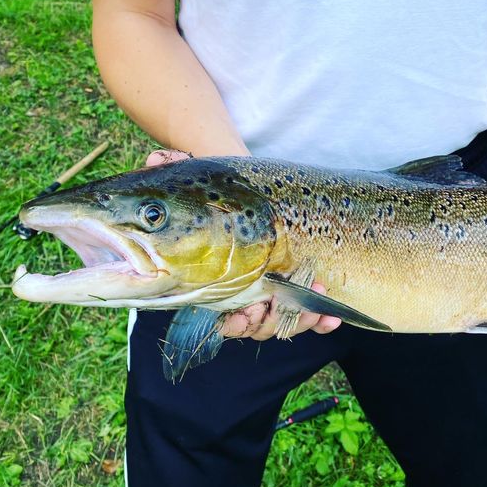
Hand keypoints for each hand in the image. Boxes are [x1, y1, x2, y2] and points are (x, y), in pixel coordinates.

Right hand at [145, 149, 342, 336]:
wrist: (241, 190)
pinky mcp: (295, 288)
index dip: (235, 324)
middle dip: (267, 321)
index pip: (225, 318)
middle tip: (274, 302)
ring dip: (300, 316)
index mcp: (215, 285)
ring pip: (283, 323)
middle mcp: (242, 296)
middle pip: (257, 327)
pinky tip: (331, 318)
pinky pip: (307, 316)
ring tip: (314, 288)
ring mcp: (270, 294)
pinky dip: (319, 322)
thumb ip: (170, 171)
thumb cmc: (214, 193)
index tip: (241, 314)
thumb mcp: (194, 180)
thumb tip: (154, 158)